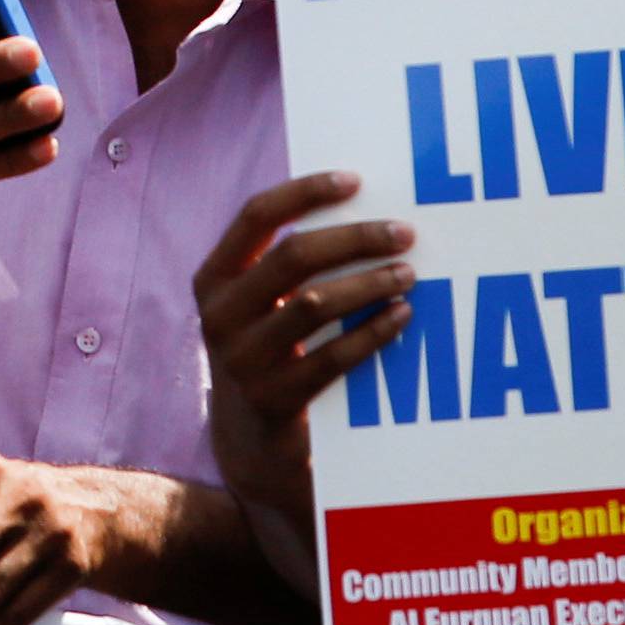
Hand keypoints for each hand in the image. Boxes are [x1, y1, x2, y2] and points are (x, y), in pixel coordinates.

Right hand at [193, 171, 414, 528]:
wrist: (250, 445)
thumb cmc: (271, 349)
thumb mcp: (260, 304)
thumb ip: (289, 262)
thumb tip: (363, 205)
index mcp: (215, 278)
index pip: (257, 215)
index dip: (305, 191)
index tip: (355, 180)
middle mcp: (221, 315)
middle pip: (294, 254)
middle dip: (355, 237)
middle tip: (404, 232)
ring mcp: (242, 360)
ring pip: (315, 302)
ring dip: (369, 283)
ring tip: (409, 273)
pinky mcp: (273, 399)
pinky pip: (332, 356)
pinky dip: (373, 331)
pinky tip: (402, 316)